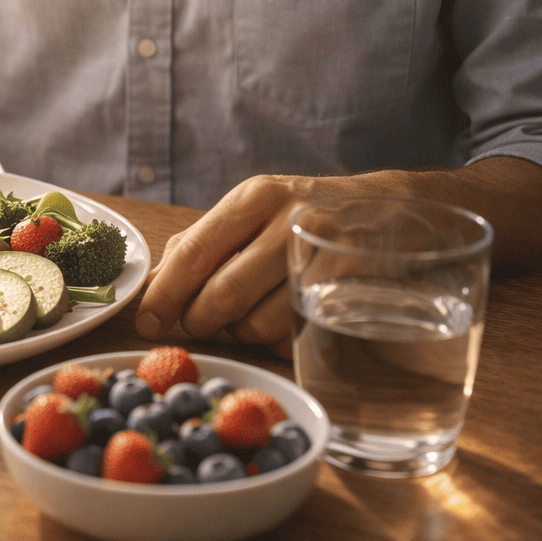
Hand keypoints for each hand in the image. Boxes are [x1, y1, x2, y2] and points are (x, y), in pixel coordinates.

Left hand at [135, 173, 369, 356]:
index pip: (194, 253)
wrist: (393, 210)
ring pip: (257, 325)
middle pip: (222, 296)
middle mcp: (289, 221)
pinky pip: (294, 337)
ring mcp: (323, 256)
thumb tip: (151, 286)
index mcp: (255, 198)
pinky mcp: (350, 290)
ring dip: (241, 334)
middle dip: (201, 321)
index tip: (148, 322)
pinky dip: (277, 342)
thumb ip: (199, 244)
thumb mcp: (254, 211)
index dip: (164, 295)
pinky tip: (284, 321)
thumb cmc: (306, 215)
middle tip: (202, 322)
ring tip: (251, 314)